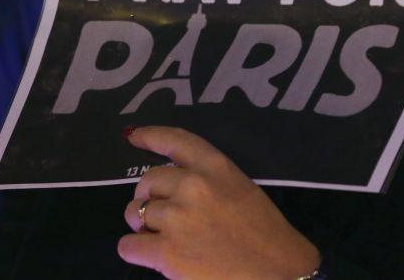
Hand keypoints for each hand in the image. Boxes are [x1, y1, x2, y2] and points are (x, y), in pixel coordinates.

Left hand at [118, 126, 320, 279]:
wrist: (275, 271)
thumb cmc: (262, 230)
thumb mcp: (238, 187)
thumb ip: (206, 178)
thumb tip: (168, 183)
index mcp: (215, 166)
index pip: (174, 140)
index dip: (150, 136)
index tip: (134, 137)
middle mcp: (192, 185)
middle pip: (147, 181)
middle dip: (150, 197)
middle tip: (167, 214)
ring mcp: (177, 218)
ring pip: (134, 212)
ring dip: (143, 225)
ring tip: (164, 236)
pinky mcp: (167, 252)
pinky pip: (128, 245)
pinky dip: (135, 250)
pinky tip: (152, 253)